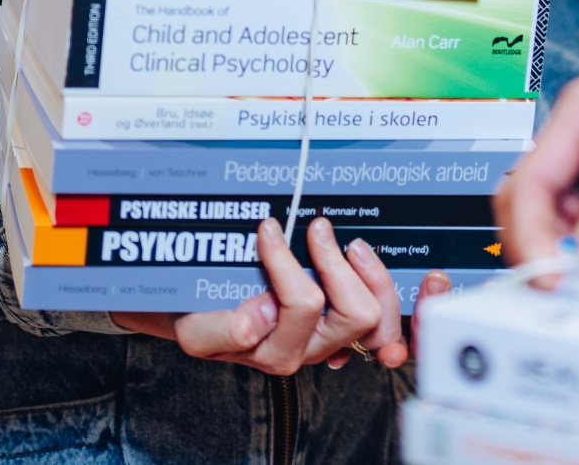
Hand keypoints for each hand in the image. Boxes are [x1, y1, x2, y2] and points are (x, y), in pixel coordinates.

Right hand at [112, 217, 421, 372]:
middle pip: (356, 315)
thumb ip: (220, 331)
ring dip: (367, 272)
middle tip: (315, 228)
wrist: (201, 314)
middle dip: (337, 264)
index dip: (289, 263)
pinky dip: (378, 284)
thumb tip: (256, 320)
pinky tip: (357, 254)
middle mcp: (309, 348)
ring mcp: (331, 336)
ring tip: (343, 240)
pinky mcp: (345, 322)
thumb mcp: (194, 327)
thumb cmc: (201, 317)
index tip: (268, 229)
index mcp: (275, 351)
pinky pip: (383, 314)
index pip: (304, 306)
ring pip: (376, 314)